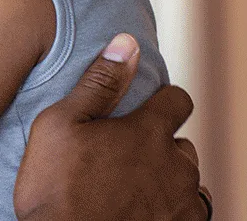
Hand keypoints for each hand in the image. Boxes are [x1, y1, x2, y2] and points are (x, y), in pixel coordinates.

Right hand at [14, 34, 208, 219]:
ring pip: (187, 181)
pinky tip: (144, 211)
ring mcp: (183, 202)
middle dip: (159, 147)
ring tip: (133, 189)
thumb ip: (99, 83)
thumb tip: (128, 43)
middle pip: (180, 144)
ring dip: (167, 180)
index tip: (141, 111)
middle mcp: (176, 164)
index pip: (178, 100)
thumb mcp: (60, 124)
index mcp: (149, 131)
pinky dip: (172, 209)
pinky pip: (191, 212)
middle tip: (123, 159)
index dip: (161, 101)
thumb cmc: (56, 189)